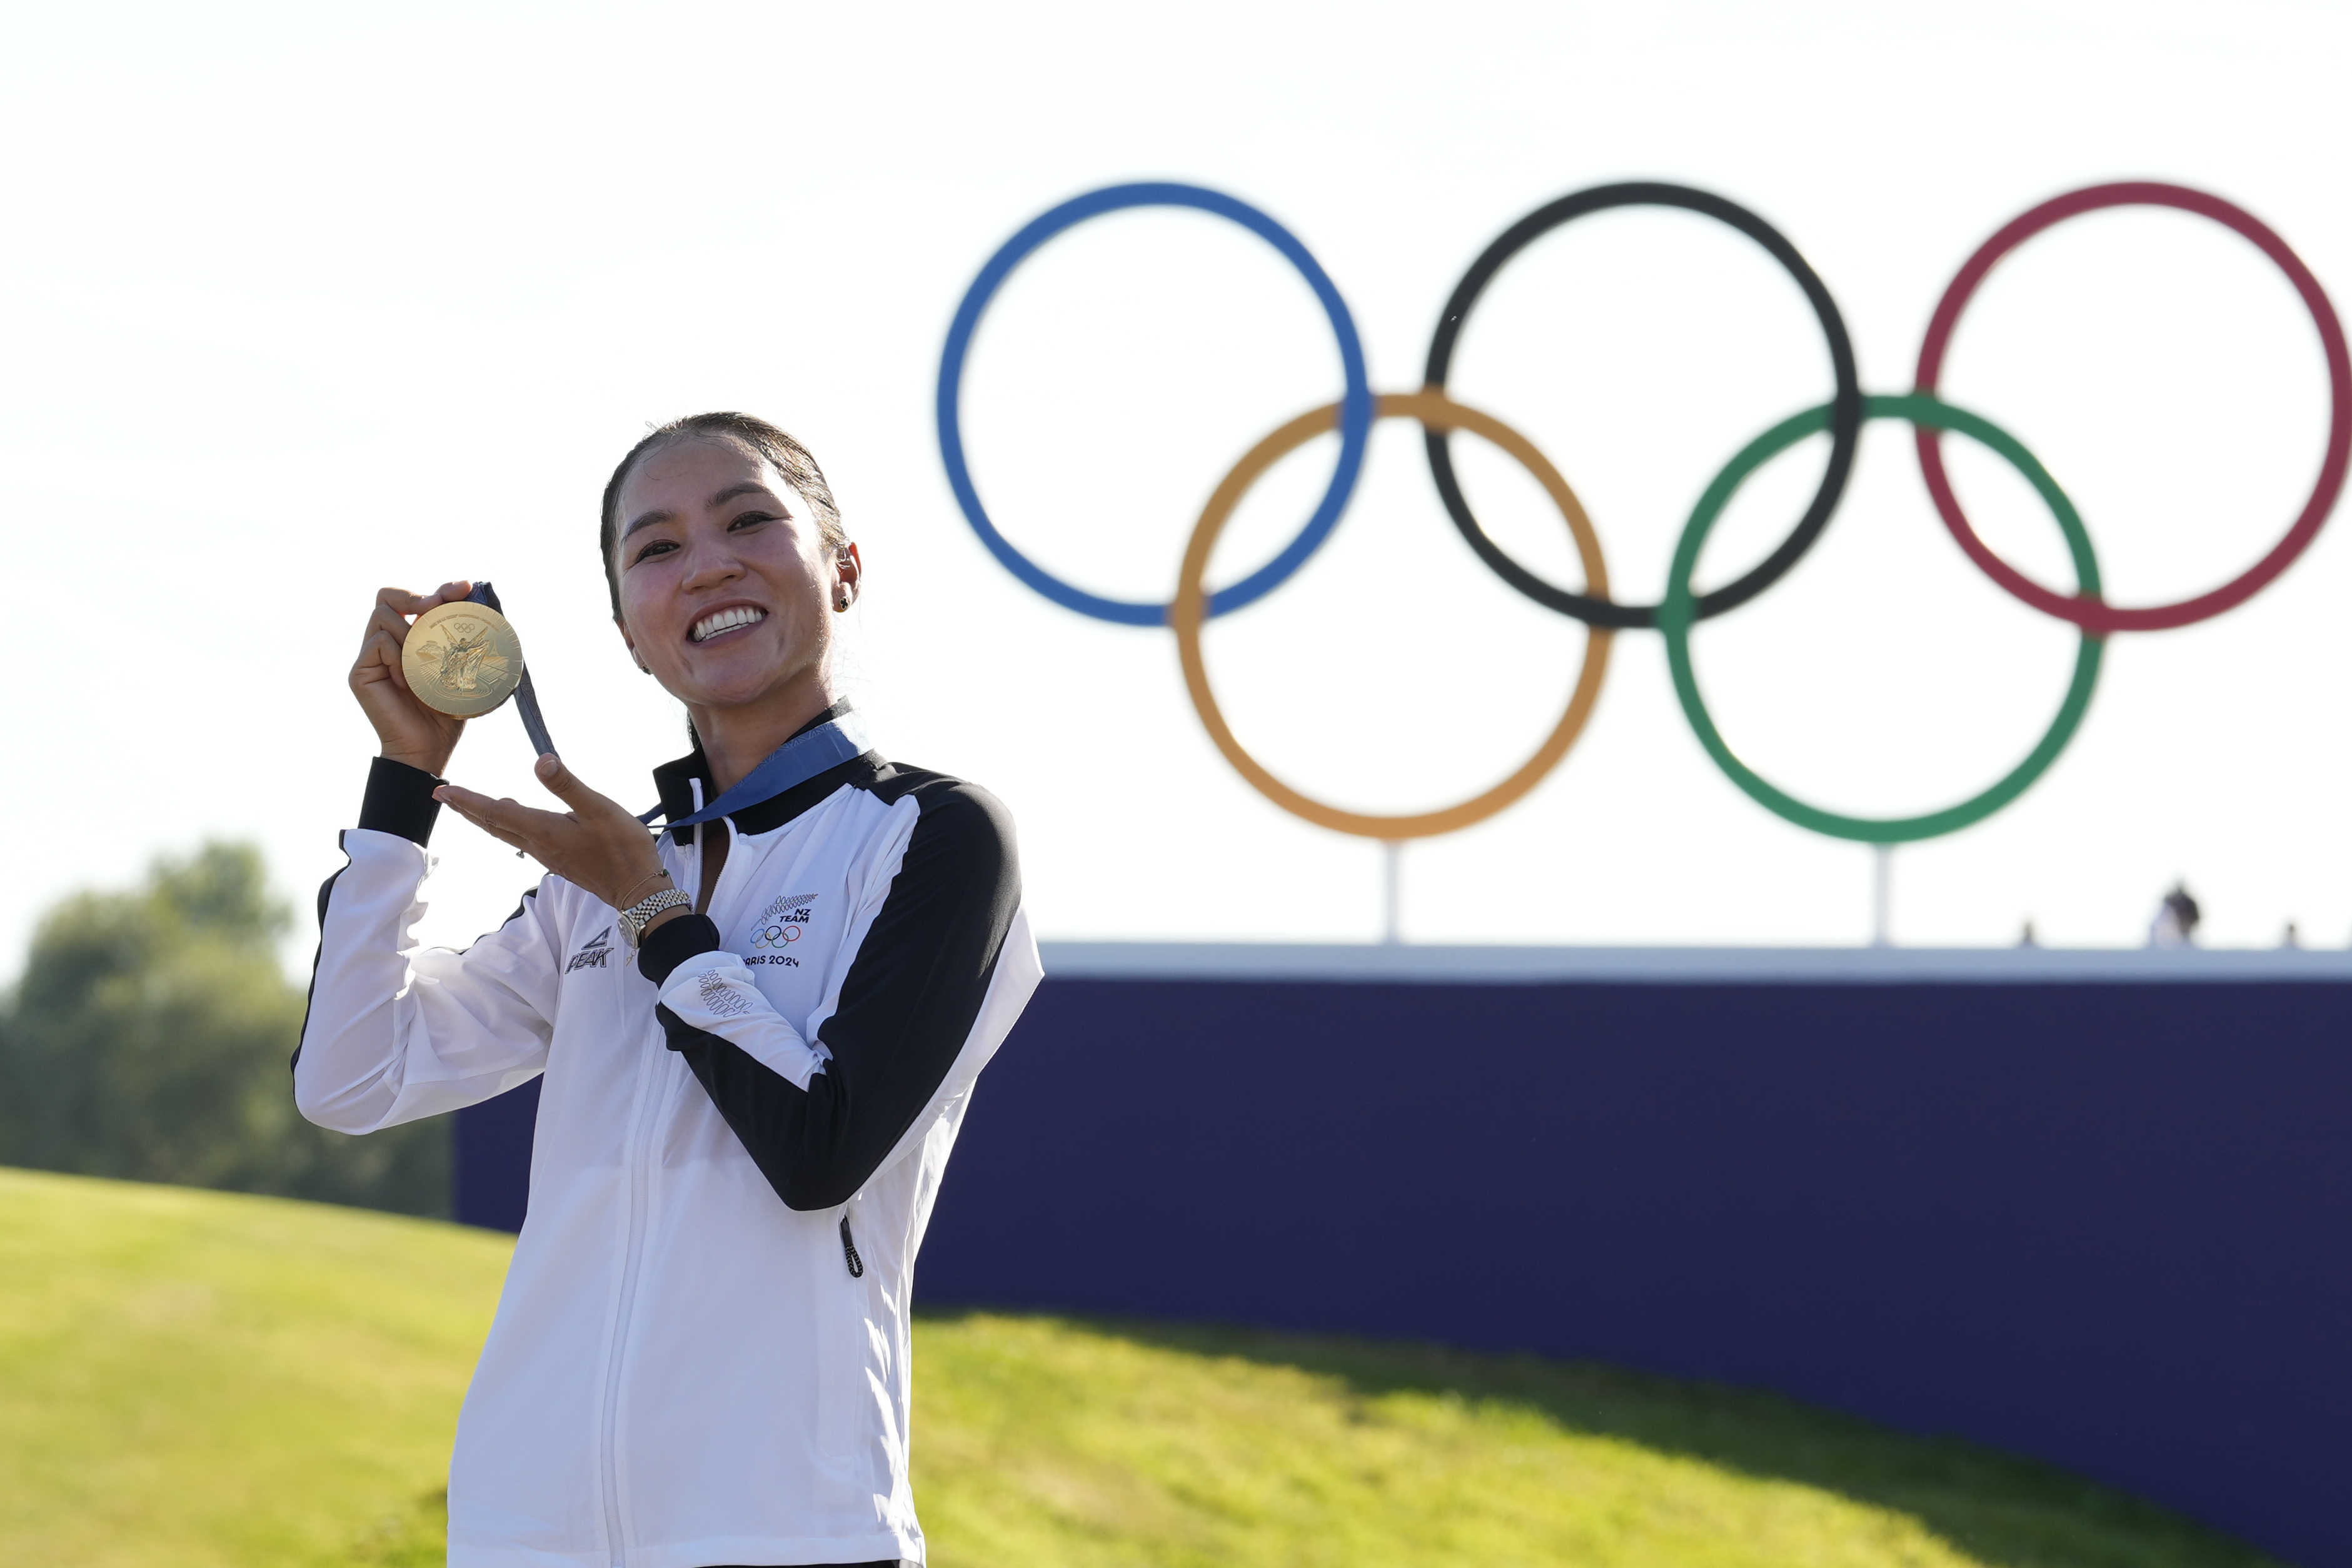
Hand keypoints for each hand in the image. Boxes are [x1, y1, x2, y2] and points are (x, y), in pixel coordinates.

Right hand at [351, 582, 474, 775]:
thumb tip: (477, 598)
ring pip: (383, 616)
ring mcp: (370, 656)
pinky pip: (378, 643)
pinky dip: (398, 657)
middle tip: (437, 606)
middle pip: (388, 596)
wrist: (429, 748)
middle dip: (415, 595)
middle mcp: (386, 641)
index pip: (414, 598)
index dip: (438, 588)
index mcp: (410, 637)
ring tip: (426, 662)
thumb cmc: (448, 710)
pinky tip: (409, 681)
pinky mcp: (360, 671)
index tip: (463, 587)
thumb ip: (464, 638)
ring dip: (410, 632)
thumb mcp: (463, 669)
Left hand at [434, 754, 677, 917]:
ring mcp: (548, 855)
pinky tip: (515, 819)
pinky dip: (509, 826)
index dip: (468, 800)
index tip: (442, 791)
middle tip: (443, 797)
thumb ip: (567, 785)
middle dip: (467, 809)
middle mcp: (538, 844)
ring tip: (470, 806)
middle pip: (494, 825)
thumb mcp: (599, 809)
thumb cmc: (622, 848)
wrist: (637, 889)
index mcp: (543, 829)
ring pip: (507, 834)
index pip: (495, 812)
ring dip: (486, 818)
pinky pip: (523, 840)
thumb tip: (540, 760)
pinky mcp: (560, 860)